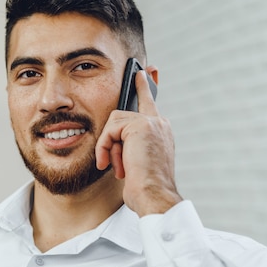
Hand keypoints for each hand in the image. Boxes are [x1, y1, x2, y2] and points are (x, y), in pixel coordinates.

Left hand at [95, 70, 181, 216]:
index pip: (150, 103)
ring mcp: (152, 123)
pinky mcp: (141, 126)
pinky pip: (110, 130)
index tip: (143, 71)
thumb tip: (115, 141)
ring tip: (117, 167)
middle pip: (121, 116)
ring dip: (109, 148)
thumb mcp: (135, 163)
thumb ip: (128, 146)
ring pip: (113, 124)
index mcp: (161, 131)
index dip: (145, 87)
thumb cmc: (144, 186)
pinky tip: (111, 164)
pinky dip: (106, 147)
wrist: (154, 195)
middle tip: (117, 160)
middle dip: (109, 139)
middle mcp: (159, 123)